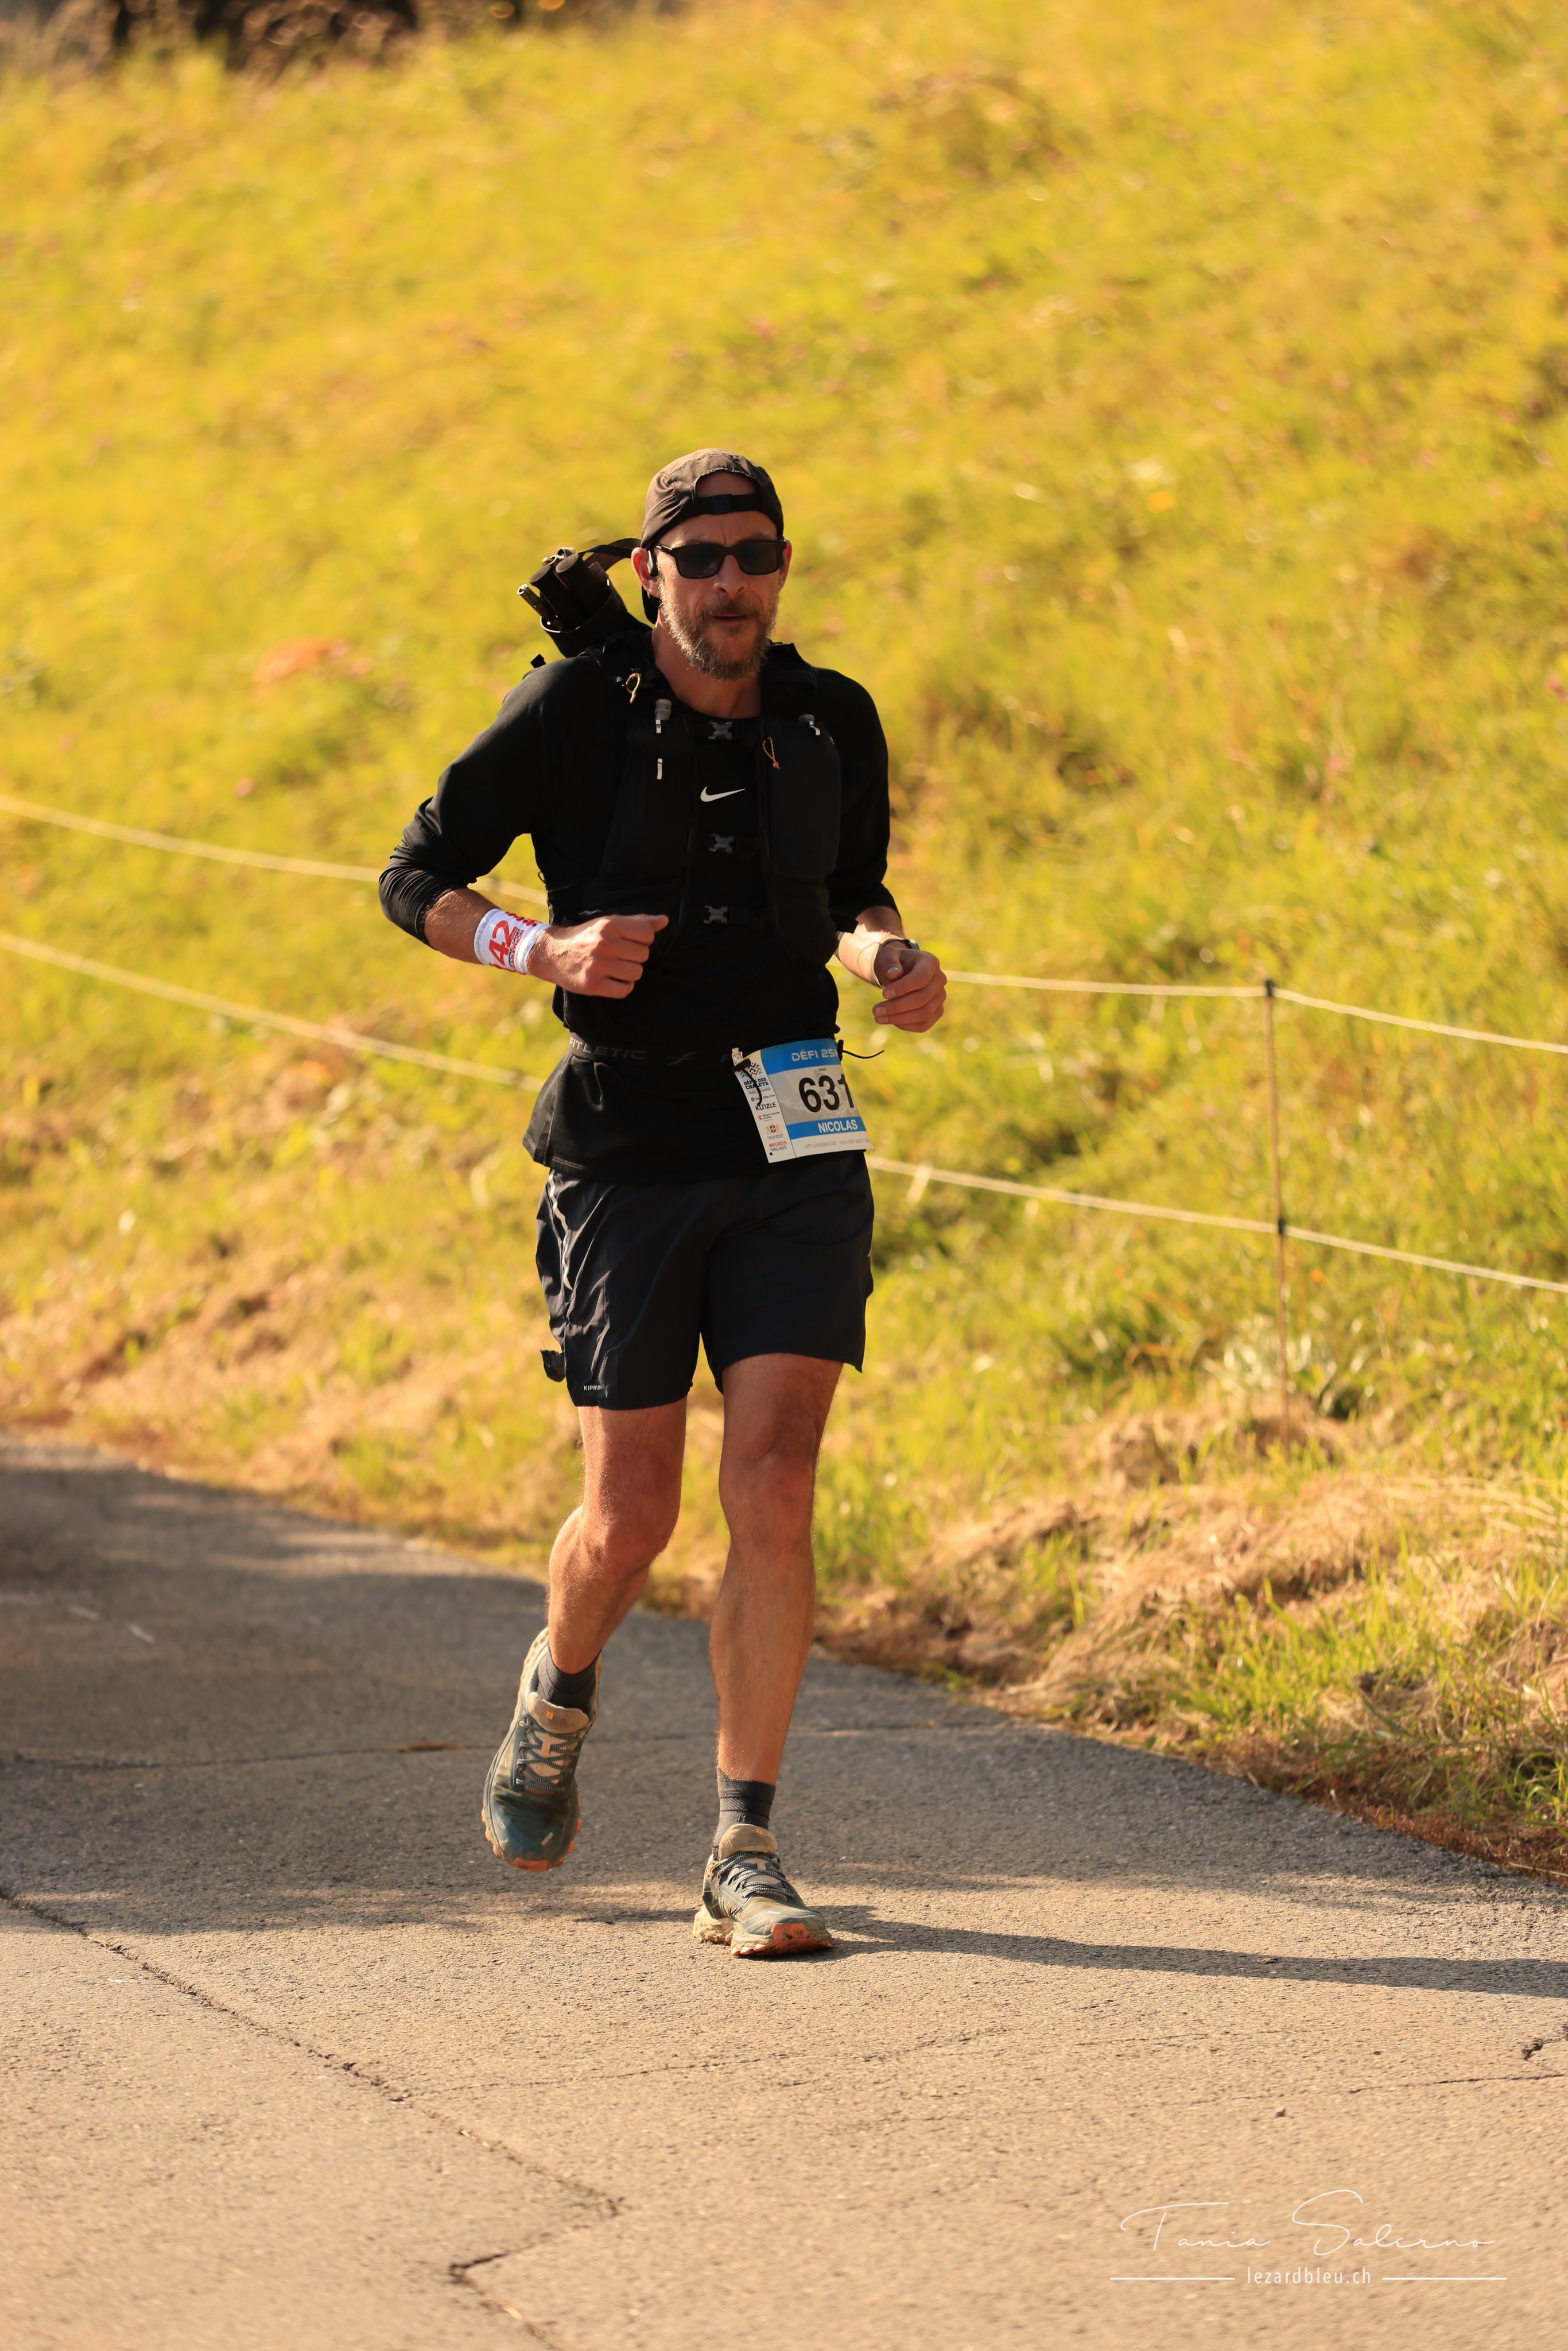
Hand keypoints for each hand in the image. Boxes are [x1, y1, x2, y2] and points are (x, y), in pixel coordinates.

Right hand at [529, 913, 667, 997]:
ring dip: (630, 973)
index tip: (631, 941)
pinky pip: (625, 990)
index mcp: (609, 926)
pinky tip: (613, 980)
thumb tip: (665, 921)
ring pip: (637, 973)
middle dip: (636, 956)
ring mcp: (598, 966)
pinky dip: (623, 987)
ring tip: (616, 968)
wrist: (552, 954)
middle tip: (620, 956)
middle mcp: (604, 944)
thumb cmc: (586, 937)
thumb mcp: (608, 923)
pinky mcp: (592, 985)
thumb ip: (638, 922)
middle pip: (643, 954)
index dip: (644, 939)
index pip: (647, 933)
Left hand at [871, 941, 945, 1031]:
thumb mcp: (887, 957)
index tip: (884, 994)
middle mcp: (940, 980)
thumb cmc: (893, 964)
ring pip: (924, 1014)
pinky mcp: (936, 1011)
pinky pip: (923, 1024)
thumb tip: (893, 974)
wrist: (900, 972)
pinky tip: (890, 1020)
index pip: (921, 978)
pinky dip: (905, 1025)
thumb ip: (889, 963)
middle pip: (922, 998)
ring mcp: (940, 997)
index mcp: (930, 962)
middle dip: (897, 1006)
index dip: (903, 988)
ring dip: (899, 1019)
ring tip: (879, 1017)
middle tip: (875, 1010)